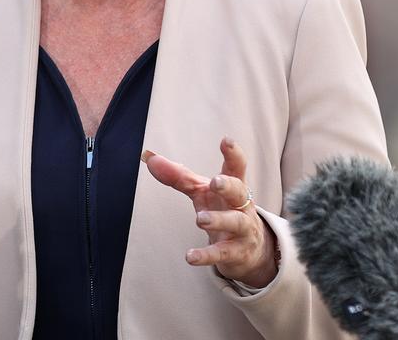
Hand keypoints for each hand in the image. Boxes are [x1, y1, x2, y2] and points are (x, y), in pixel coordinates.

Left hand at [143, 137, 277, 287]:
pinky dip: (207, 255)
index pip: (236, 167)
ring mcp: (243, 230)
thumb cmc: (223, 210)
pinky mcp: (236, 253)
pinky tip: (191, 256)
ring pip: (235, 223)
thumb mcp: (202, 192)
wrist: (249, 250)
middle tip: (215, 182)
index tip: (226, 141)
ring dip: (218, 220)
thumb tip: (149, 157)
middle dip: (229, 186)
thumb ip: (178, 176)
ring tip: (200, 219)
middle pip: (240, 192)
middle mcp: (242, 206)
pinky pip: (222, 254)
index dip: (233, 154)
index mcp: (234, 186)